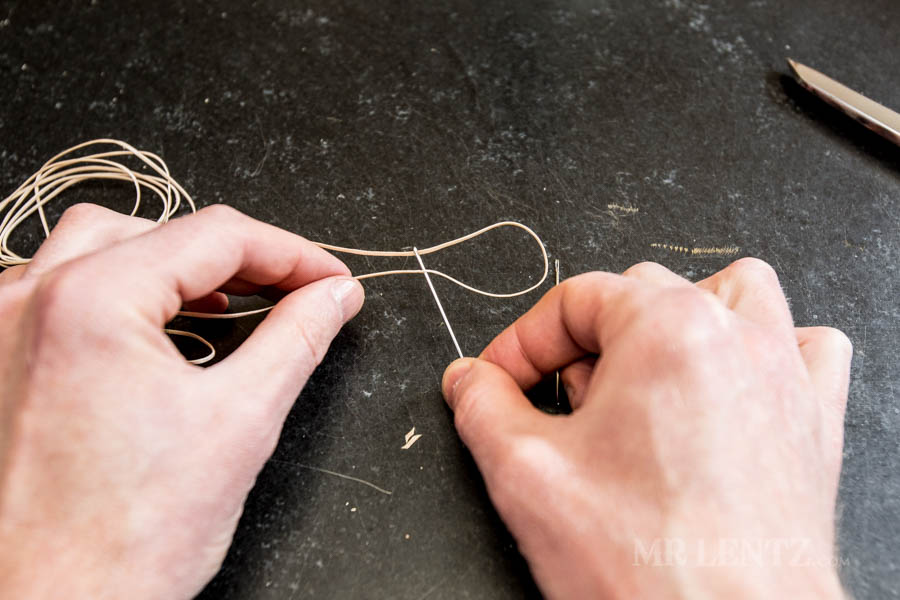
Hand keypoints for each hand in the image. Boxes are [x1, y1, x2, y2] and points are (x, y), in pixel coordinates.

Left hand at [0, 204, 363, 598]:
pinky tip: (158, 326)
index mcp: (91, 303)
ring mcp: (1, 328)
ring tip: (229, 299)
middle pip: (158, 231)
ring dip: (173, 262)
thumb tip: (333, 295)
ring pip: (99, 246)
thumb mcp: (240, 423)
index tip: (330, 280)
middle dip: (238, 255)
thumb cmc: (124, 541)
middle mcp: (30, 300)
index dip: (292, 253)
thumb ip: (297, 338)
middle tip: (293, 288)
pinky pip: (60, 288)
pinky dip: (122, 289)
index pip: (217, 236)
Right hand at [442, 259, 850, 598]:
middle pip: (641, 292)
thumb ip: (483, 407)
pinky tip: (725, 388)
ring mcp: (784, 376)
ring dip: (678, 319)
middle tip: (563, 405)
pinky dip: (764, 350)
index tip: (501, 378)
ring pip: (731, 295)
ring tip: (642, 376)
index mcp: (666, 330)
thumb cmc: (648, 568)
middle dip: (587, 343)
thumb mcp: (525, 474)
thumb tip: (469, 379)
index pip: (574, 298)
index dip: (524, 341)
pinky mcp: (814, 421)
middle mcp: (735, 337)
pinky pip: (806, 348)